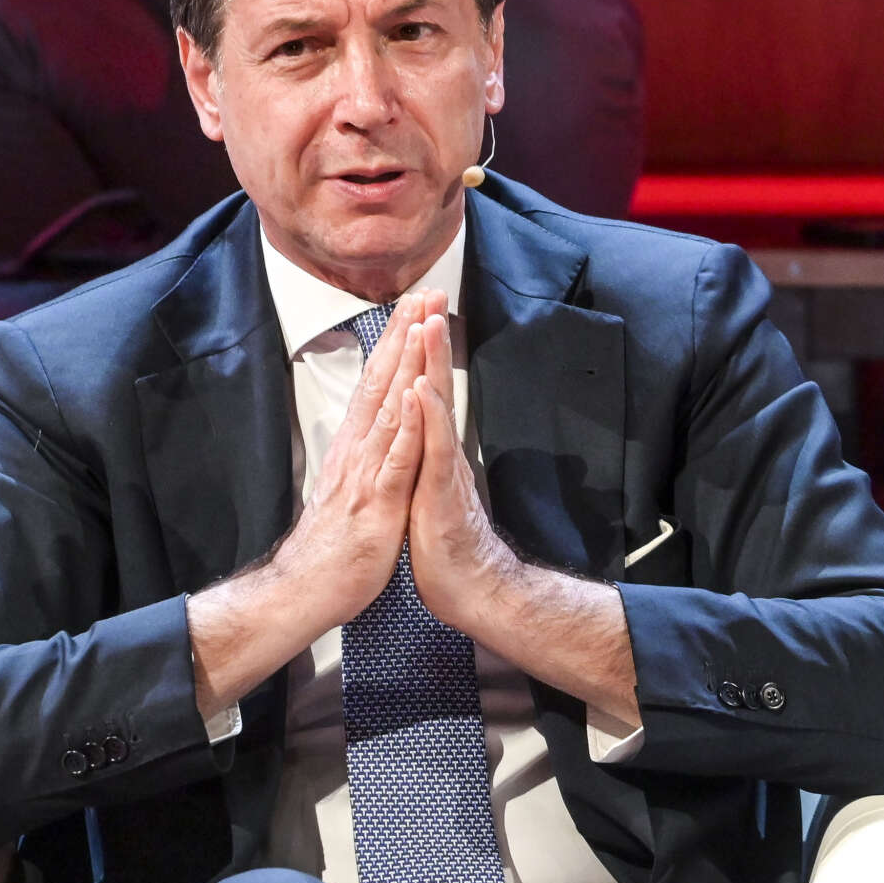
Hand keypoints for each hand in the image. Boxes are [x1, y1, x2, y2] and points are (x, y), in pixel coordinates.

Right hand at [270, 296, 427, 633]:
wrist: (306, 590)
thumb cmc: (335, 544)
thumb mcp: (352, 488)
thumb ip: (364, 455)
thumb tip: (374, 427)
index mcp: (355, 447)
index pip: (378, 383)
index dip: (397, 342)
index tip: (415, 304)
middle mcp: (357, 450)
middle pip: (383, 381)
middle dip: (405, 335)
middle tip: (424, 290)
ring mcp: (366, 474)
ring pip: (389, 408)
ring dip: (407, 365)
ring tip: (421, 324)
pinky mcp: (377, 503)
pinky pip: (394, 460)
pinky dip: (405, 427)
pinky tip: (415, 397)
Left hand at [404, 293, 520, 634]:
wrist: (468, 588)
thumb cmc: (444, 545)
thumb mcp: (424, 492)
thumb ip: (425, 457)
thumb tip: (422, 430)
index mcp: (429, 450)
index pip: (422, 389)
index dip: (418, 352)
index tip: (415, 310)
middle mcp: (439, 452)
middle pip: (432, 385)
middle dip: (429, 339)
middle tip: (431, 294)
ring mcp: (441, 470)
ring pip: (435, 408)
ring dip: (431, 364)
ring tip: (428, 324)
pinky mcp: (438, 494)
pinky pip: (432, 451)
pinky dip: (426, 418)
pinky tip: (420, 390)